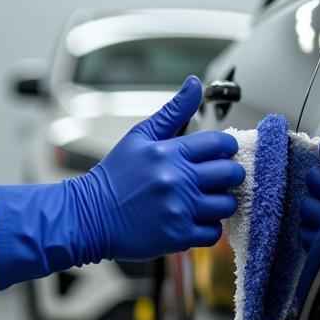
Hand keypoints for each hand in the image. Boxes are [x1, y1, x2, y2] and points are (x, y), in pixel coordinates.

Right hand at [72, 75, 243, 260]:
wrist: (89, 215)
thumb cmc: (115, 175)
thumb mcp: (140, 136)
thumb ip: (174, 111)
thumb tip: (195, 84)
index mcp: (169, 152)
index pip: (219, 143)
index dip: (227, 147)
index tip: (222, 153)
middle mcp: (177, 180)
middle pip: (230, 173)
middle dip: (230, 173)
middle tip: (219, 177)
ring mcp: (178, 209)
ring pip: (226, 205)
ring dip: (222, 202)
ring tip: (206, 199)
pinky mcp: (177, 235)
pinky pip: (213, 232)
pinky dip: (209, 227)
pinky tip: (195, 219)